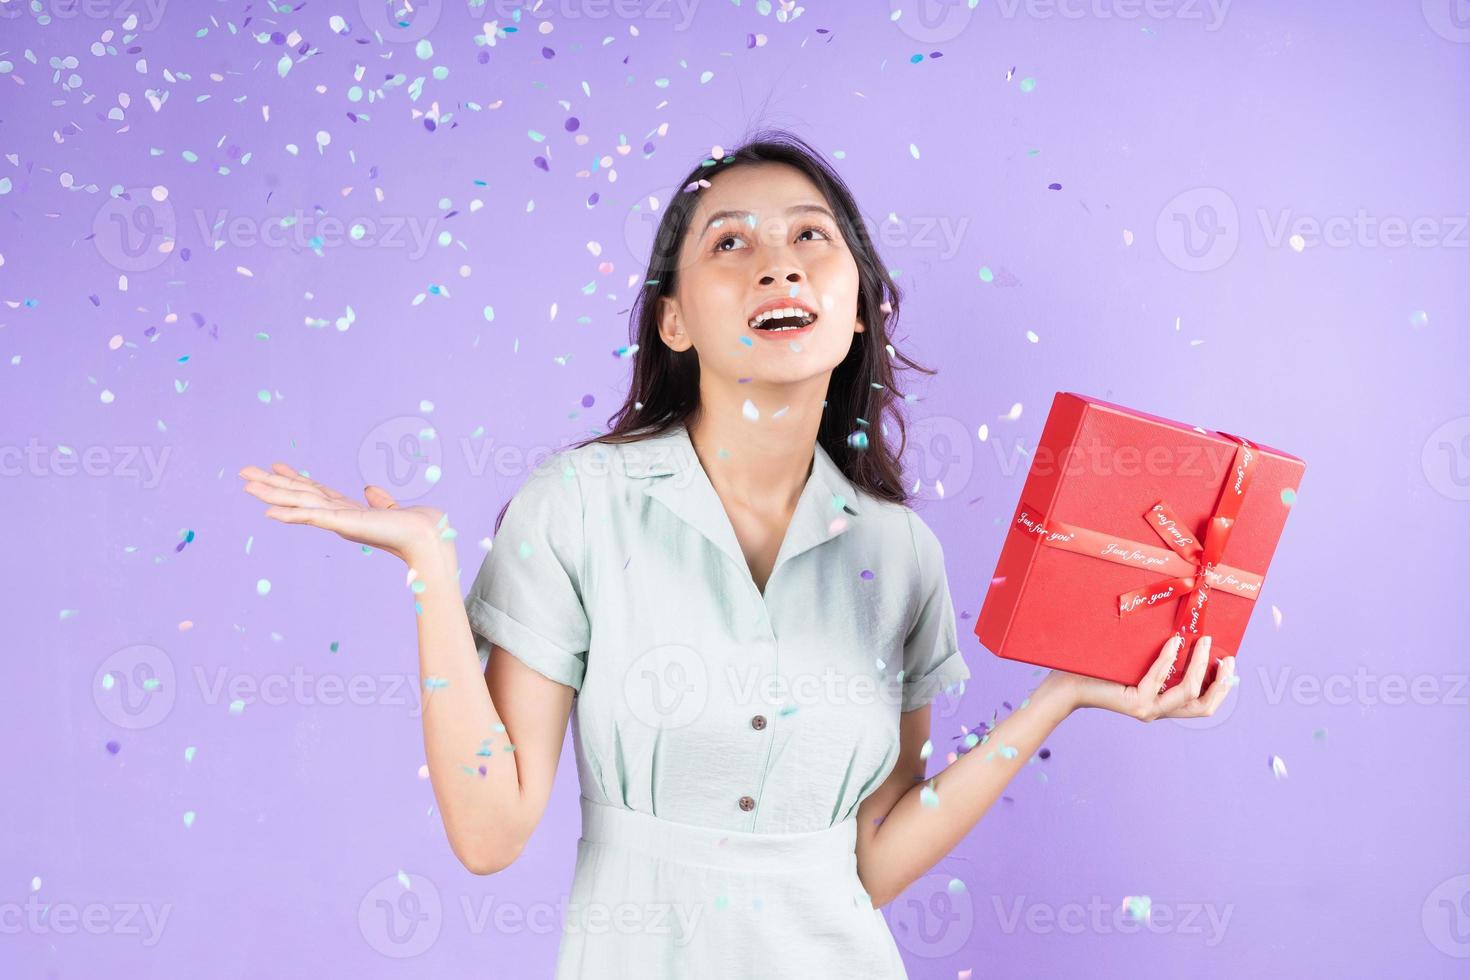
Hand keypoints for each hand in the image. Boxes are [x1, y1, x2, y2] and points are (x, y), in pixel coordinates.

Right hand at [238, 462, 451, 567]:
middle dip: (272, 484)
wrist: (430, 539)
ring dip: (272, 495)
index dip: (295, 478)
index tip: (276, 466)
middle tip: (244, 472)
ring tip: (246, 484)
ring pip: (298, 504)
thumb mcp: (393, 507)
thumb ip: (379, 500)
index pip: (315, 491)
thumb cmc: (418, 527)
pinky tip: (269, 511)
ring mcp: (339, 521)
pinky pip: (312, 517)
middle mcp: (339, 516)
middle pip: (298, 495)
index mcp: (349, 511)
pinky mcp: (344, 524)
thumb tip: (369, 489)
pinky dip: (290, 514)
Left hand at [1040, 634, 1236, 722]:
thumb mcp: (1139, 664)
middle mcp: (1158, 712)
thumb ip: (1163, 660)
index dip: (1220, 687)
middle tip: (1228, 658)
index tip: (1229, 662)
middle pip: (1203, 706)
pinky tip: (1174, 642)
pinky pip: (1160, 678)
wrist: (1069, 683)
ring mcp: (1148, 710)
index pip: (1202, 704)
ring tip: (1203, 641)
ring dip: (1200, 665)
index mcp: (1163, 705)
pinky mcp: (1136, 703)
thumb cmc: (1103, 668)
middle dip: (1220, 682)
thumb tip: (1189, 636)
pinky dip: (1170, 658)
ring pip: (1187, 692)